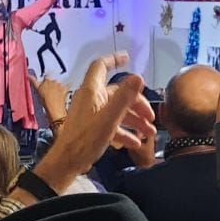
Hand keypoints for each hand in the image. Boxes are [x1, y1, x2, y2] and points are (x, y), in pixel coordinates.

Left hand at [35, 53, 154, 190]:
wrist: (68, 163)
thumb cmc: (86, 140)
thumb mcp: (109, 119)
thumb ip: (124, 98)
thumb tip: (138, 77)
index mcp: (92, 91)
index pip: (100, 66)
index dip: (113, 59)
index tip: (127, 58)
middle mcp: (91, 99)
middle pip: (118, 93)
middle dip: (137, 104)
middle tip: (151, 118)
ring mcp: (92, 113)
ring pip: (117, 110)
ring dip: (134, 120)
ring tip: (149, 133)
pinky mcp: (92, 127)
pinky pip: (111, 124)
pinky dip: (124, 131)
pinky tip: (135, 143)